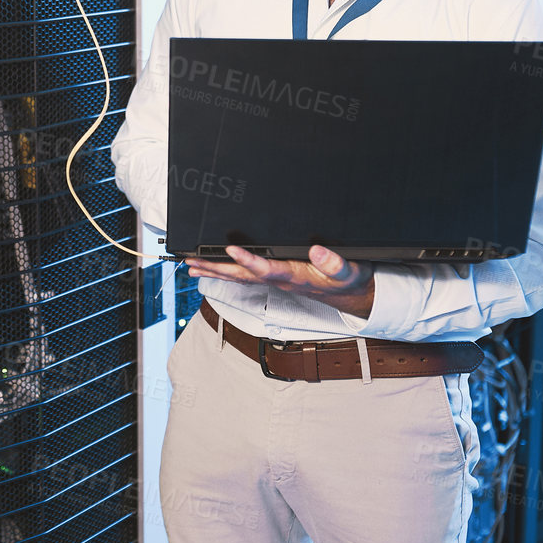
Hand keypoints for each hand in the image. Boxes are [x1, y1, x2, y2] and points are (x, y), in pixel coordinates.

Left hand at [186, 244, 375, 318]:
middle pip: (244, 275)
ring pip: (240, 276)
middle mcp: (281, 280)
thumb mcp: (350, 271)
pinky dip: (226, 272)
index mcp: (297, 276)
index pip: (269, 269)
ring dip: (215, 271)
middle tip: (192, 262)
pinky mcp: (275, 277)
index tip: (231, 249)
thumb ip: (336, 263)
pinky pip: (245, 276)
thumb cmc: (348, 281)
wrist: (351, 294)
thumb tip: (318, 250)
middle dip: (217, 269)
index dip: (249, 260)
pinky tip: (211, 268)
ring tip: (191, 266)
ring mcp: (276, 280)